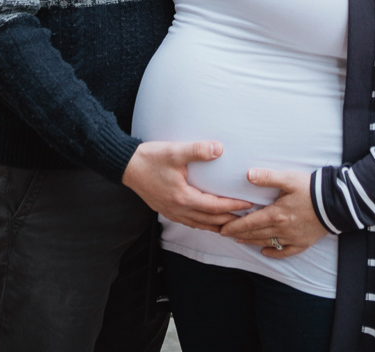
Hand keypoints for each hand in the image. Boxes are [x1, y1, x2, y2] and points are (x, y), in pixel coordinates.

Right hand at [122, 141, 251, 232]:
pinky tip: (207, 220)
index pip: (214, 207)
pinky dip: (203, 223)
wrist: (126, 166)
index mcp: (183, 198)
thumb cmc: (150, 158)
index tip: (248, 205)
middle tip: (246, 219)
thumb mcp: (175, 152)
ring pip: (199, 225)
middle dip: (229, 221)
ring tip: (232, 224)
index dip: (233, 207)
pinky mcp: (166, 209)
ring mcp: (171, 212)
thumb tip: (219, 149)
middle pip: (209, 221)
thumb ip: (198, 150)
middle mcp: (178, 210)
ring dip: (216, 225)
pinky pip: (189, 222)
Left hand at [219, 169, 328, 257]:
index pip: (249, 223)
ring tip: (241, 241)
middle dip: (239, 235)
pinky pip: (285, 251)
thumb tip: (248, 174)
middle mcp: (281, 229)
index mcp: (276, 214)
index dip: (234, 227)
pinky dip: (274, 252)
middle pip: (255, 234)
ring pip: (267, 242)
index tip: (222, 229)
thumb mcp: (288, 179)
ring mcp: (292, 238)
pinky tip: (266, 251)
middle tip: (225, 235)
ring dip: (252, 242)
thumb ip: (267, 177)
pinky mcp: (303, 243)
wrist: (335, 204)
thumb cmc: (310, 189)